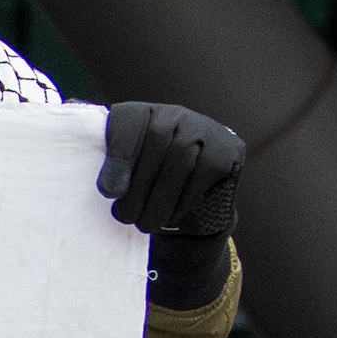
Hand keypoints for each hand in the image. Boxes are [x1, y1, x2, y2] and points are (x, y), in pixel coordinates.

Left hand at [98, 101, 243, 236]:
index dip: (119, 155)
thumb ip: (111, 172)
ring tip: (144, 224)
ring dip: (160, 199)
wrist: (188, 192)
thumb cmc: (145, 184)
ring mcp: (205, 129)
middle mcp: (175, 114)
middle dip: (139, 186)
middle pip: (157, 139)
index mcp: (141, 113)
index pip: (129, 120)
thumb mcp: (121, 175)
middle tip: (126, 217)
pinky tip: (170, 216)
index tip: (108, 192)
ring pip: (181, 158)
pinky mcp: (228, 150)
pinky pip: (204, 173)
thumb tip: (111, 189)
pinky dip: (183, 200)